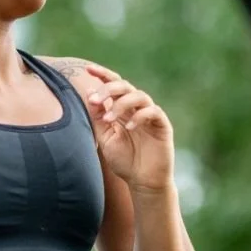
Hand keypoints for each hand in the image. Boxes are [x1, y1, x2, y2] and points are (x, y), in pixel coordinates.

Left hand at [84, 62, 174, 191]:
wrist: (142, 181)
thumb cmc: (124, 160)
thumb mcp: (104, 137)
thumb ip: (97, 117)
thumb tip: (89, 93)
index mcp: (121, 109)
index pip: (113, 85)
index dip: (102, 74)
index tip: (88, 68)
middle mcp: (136, 108)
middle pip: (125, 86)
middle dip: (108, 89)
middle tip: (95, 100)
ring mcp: (150, 115)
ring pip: (139, 95)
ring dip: (121, 104)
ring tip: (109, 119)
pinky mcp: (162, 125)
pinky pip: (153, 112)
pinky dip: (139, 116)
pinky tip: (128, 127)